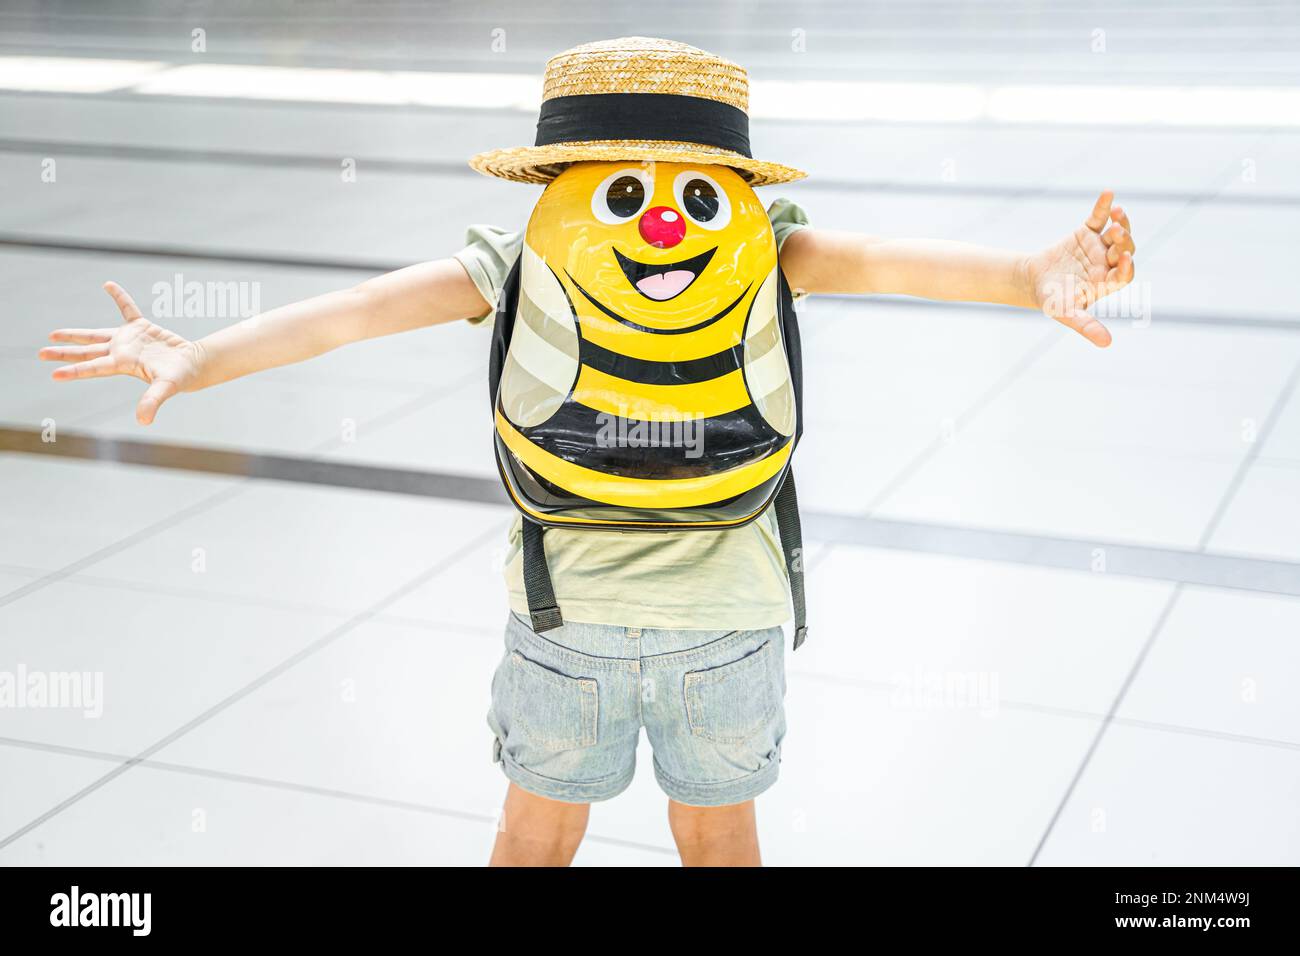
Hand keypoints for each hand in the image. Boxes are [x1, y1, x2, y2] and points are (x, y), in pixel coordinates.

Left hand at [38, 282, 203, 423]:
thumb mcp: (167, 388)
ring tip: (54, 334)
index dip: (74, 370)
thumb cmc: (181, 377)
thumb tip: (144, 421)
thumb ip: (153, 401)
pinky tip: (108, 285)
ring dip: (75, 334)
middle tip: (41, 353)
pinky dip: (119, 297)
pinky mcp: (141, 328)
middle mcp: (120, 352)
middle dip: (64, 352)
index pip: (93, 367)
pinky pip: (127, 308)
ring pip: (96, 335)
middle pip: (86, 351)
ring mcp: (129, 339)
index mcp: (123, 364)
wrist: (194, 365)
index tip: (53, 373)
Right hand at [1021, 191, 1135, 347]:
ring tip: (1117, 214)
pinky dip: (1104, 206)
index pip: (1124, 274)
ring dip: (1120, 222)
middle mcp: (1107, 263)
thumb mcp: (1066, 313)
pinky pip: (1098, 218)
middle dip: (1124, 241)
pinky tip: (1108, 193)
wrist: (1031, 280)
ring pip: (1115, 232)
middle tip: (1118, 233)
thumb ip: (1086, 326)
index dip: (1126, 267)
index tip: (1124, 259)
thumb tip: (1107, 344)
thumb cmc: (1050, 300)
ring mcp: (1098, 246)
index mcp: (1106, 283)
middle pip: (1123, 250)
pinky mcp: (1086, 232)